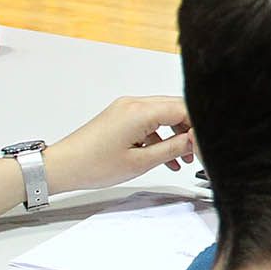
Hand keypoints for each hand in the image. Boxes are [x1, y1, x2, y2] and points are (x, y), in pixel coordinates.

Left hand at [46, 96, 195, 194]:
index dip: (200, 127)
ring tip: (183, 158)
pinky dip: (160, 136)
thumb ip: (172, 149)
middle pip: (175, 108)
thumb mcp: (140, 162)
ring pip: (163, 115)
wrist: (63, 166)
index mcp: (140, 111)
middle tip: (199, 152)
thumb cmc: (93, 164)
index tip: (207, 145)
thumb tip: (195, 141)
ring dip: (176, 134)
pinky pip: (149, 121)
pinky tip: (165, 157)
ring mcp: (125, 108)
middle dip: (190, 130)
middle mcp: (133, 103)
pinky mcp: (120, 116)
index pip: (183, 109)